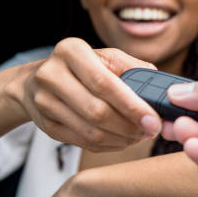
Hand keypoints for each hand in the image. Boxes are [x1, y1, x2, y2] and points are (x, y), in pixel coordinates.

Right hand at [6, 38, 161, 151]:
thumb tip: (161, 88)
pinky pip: (83, 143)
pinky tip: (123, 140)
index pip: (105, 83)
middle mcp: (51, 74)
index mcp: (71, 51)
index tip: (154, 120)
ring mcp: (44, 102)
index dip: (132, 106)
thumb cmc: (81, 68)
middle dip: (129, 126)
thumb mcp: (105, 57)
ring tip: (139, 136)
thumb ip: (133, 69)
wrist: (36, 80)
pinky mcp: (45, 125)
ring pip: (90, 132)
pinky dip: (109, 145)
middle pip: (97, 111)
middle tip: (150, 131)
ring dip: (121, 139)